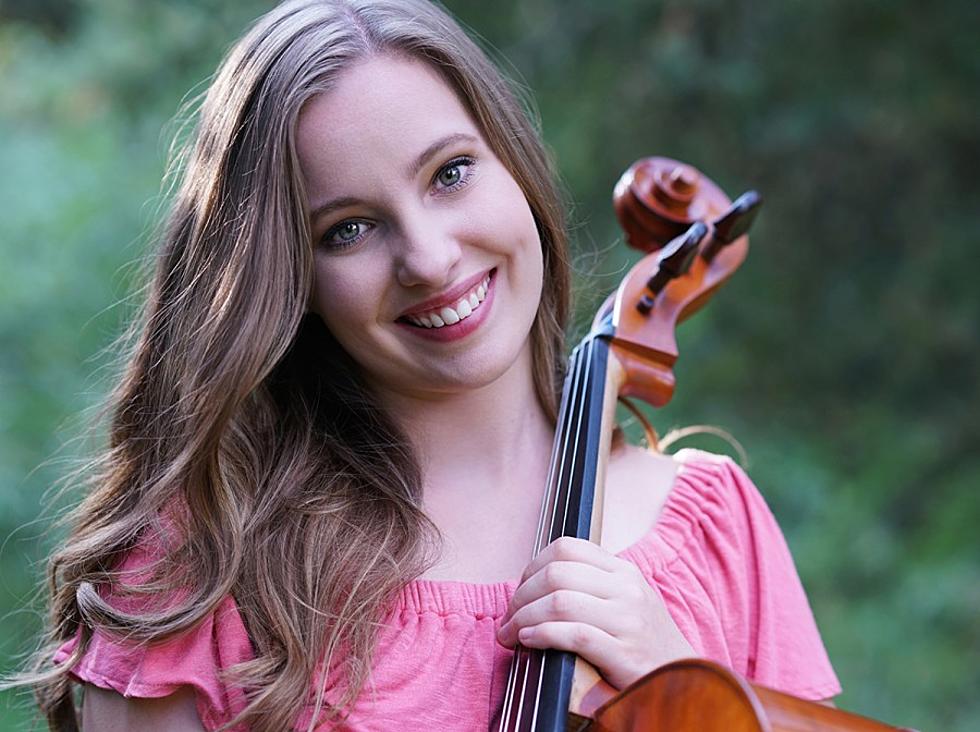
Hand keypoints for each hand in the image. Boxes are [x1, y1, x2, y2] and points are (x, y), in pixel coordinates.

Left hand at [496, 536, 694, 689]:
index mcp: (623, 571)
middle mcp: (626, 589)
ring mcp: (627, 620)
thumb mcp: (626, 600)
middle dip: (521, 597)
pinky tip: (529, 642)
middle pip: (556, 574)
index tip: (520, 591)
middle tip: (508, 620)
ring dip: (523, 618)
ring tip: (511, 636)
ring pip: (560, 601)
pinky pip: (573, 634)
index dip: (533, 567)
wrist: (686, 679)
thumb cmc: (645, 642)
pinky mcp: (624, 654)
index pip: (567, 548)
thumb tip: (535, 584)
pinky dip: (542, 635)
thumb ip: (591, 585)